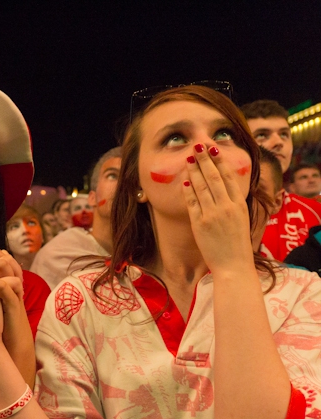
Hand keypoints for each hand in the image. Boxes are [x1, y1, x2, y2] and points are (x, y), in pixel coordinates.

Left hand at [183, 144, 252, 274]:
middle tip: (198, 146)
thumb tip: (223, 189)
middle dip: (205, 161)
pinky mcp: (200, 224)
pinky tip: (185, 181)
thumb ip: (232, 204)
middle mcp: (226, 207)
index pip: (229, 178)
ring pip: (202, 188)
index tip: (213, 149)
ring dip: (194, 171)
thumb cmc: (237, 245)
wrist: (233, 265)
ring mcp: (212, 215)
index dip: (220, 162)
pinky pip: (192, 204)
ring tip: (189, 159)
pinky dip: (188, 191)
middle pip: (214, 178)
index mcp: (239, 205)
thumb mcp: (241, 220)